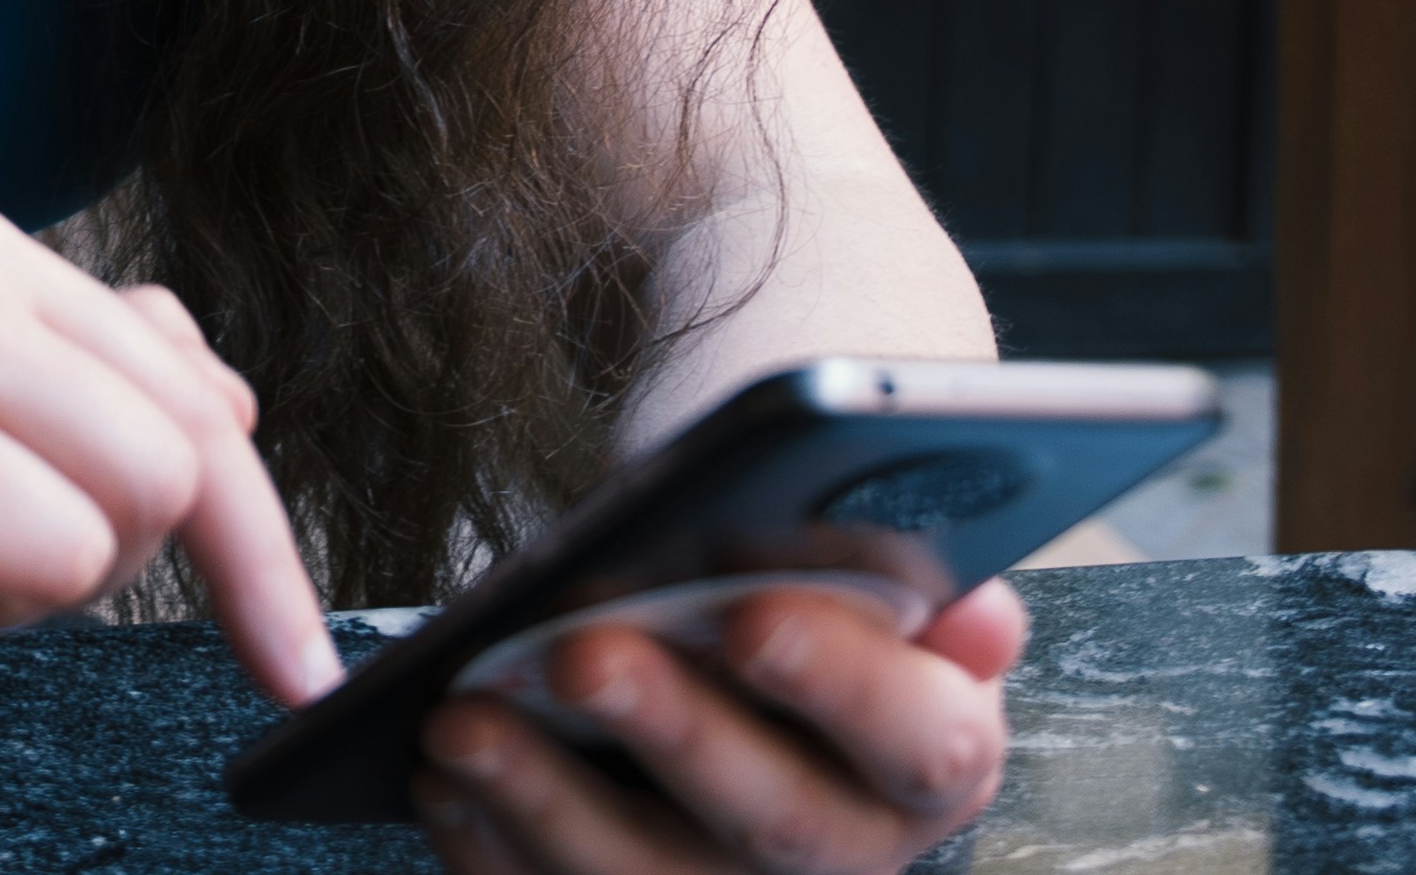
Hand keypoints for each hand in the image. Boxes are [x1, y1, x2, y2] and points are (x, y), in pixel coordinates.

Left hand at [414, 577, 1027, 874]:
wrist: (740, 654)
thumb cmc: (801, 591)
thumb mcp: (872, 569)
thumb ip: (916, 577)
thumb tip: (974, 621)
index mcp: (935, 756)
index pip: (921, 737)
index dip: (840, 681)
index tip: (748, 615)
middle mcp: (851, 849)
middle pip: (771, 817)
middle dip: (671, 730)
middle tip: (579, 653)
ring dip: (544, 800)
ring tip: (459, 721)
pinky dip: (490, 845)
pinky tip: (440, 781)